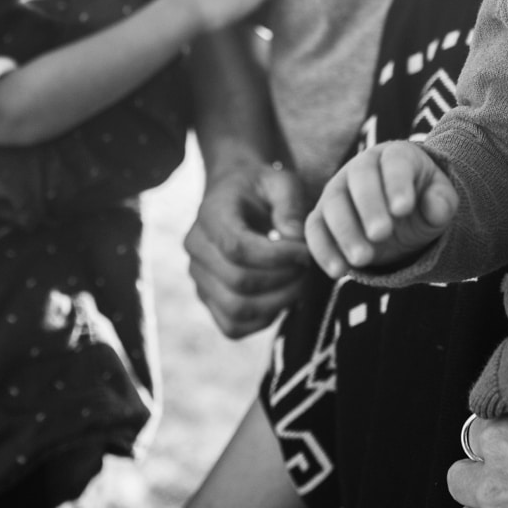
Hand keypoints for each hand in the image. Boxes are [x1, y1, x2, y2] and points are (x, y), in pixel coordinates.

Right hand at [185, 156, 311, 336]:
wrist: (240, 195)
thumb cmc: (264, 187)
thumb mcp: (282, 181)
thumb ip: (290, 205)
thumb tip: (294, 238)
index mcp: (211, 214)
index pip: (237, 248)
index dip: (278, 257)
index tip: (307, 251)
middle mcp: (197, 249)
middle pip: (238, 283)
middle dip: (285, 280)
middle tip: (310, 267)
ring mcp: (199, 278)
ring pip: (236, 310)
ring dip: (279, 302)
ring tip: (301, 282)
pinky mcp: (209, 300)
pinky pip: (233, 326)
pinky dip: (264, 319)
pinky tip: (283, 295)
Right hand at [305, 141, 457, 278]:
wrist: (401, 219)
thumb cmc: (422, 204)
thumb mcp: (440, 203)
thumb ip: (442, 203)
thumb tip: (435, 207)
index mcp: (395, 155)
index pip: (394, 162)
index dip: (397, 184)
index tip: (403, 210)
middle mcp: (360, 167)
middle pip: (359, 179)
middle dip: (369, 206)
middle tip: (381, 235)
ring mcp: (337, 190)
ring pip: (333, 204)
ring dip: (345, 232)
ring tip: (362, 260)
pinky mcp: (322, 215)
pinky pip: (315, 229)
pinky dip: (323, 250)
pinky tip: (338, 271)